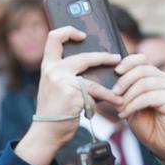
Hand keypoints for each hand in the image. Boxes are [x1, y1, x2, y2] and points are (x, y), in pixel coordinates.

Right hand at [14, 27, 120, 164]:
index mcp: (48, 66)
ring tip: (119, 96)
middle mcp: (53, 71)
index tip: (82, 34)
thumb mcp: (53, 88)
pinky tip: (109, 108)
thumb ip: (66, 75)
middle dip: (103, 58)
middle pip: (84, 57)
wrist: (45, 132)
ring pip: (93, 82)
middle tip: (116, 59)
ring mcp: (62, 82)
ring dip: (109, 90)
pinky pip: (93, 97)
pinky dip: (102, 104)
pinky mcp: (72, 95)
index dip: (69, 31)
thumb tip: (93, 69)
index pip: (53, 38)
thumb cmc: (53, 112)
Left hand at [110, 53, 164, 164]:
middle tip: (113, 94)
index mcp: (154, 76)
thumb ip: (126, 92)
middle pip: (141, 69)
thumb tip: (111, 84)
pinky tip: (125, 114)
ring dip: (128, 96)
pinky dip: (133, 105)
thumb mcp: (132, 105)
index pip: (141, 59)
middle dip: (124, 81)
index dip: (128, 62)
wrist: (163, 144)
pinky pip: (148, 97)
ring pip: (143, 83)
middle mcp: (164, 79)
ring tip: (120, 108)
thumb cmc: (148, 125)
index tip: (115, 71)